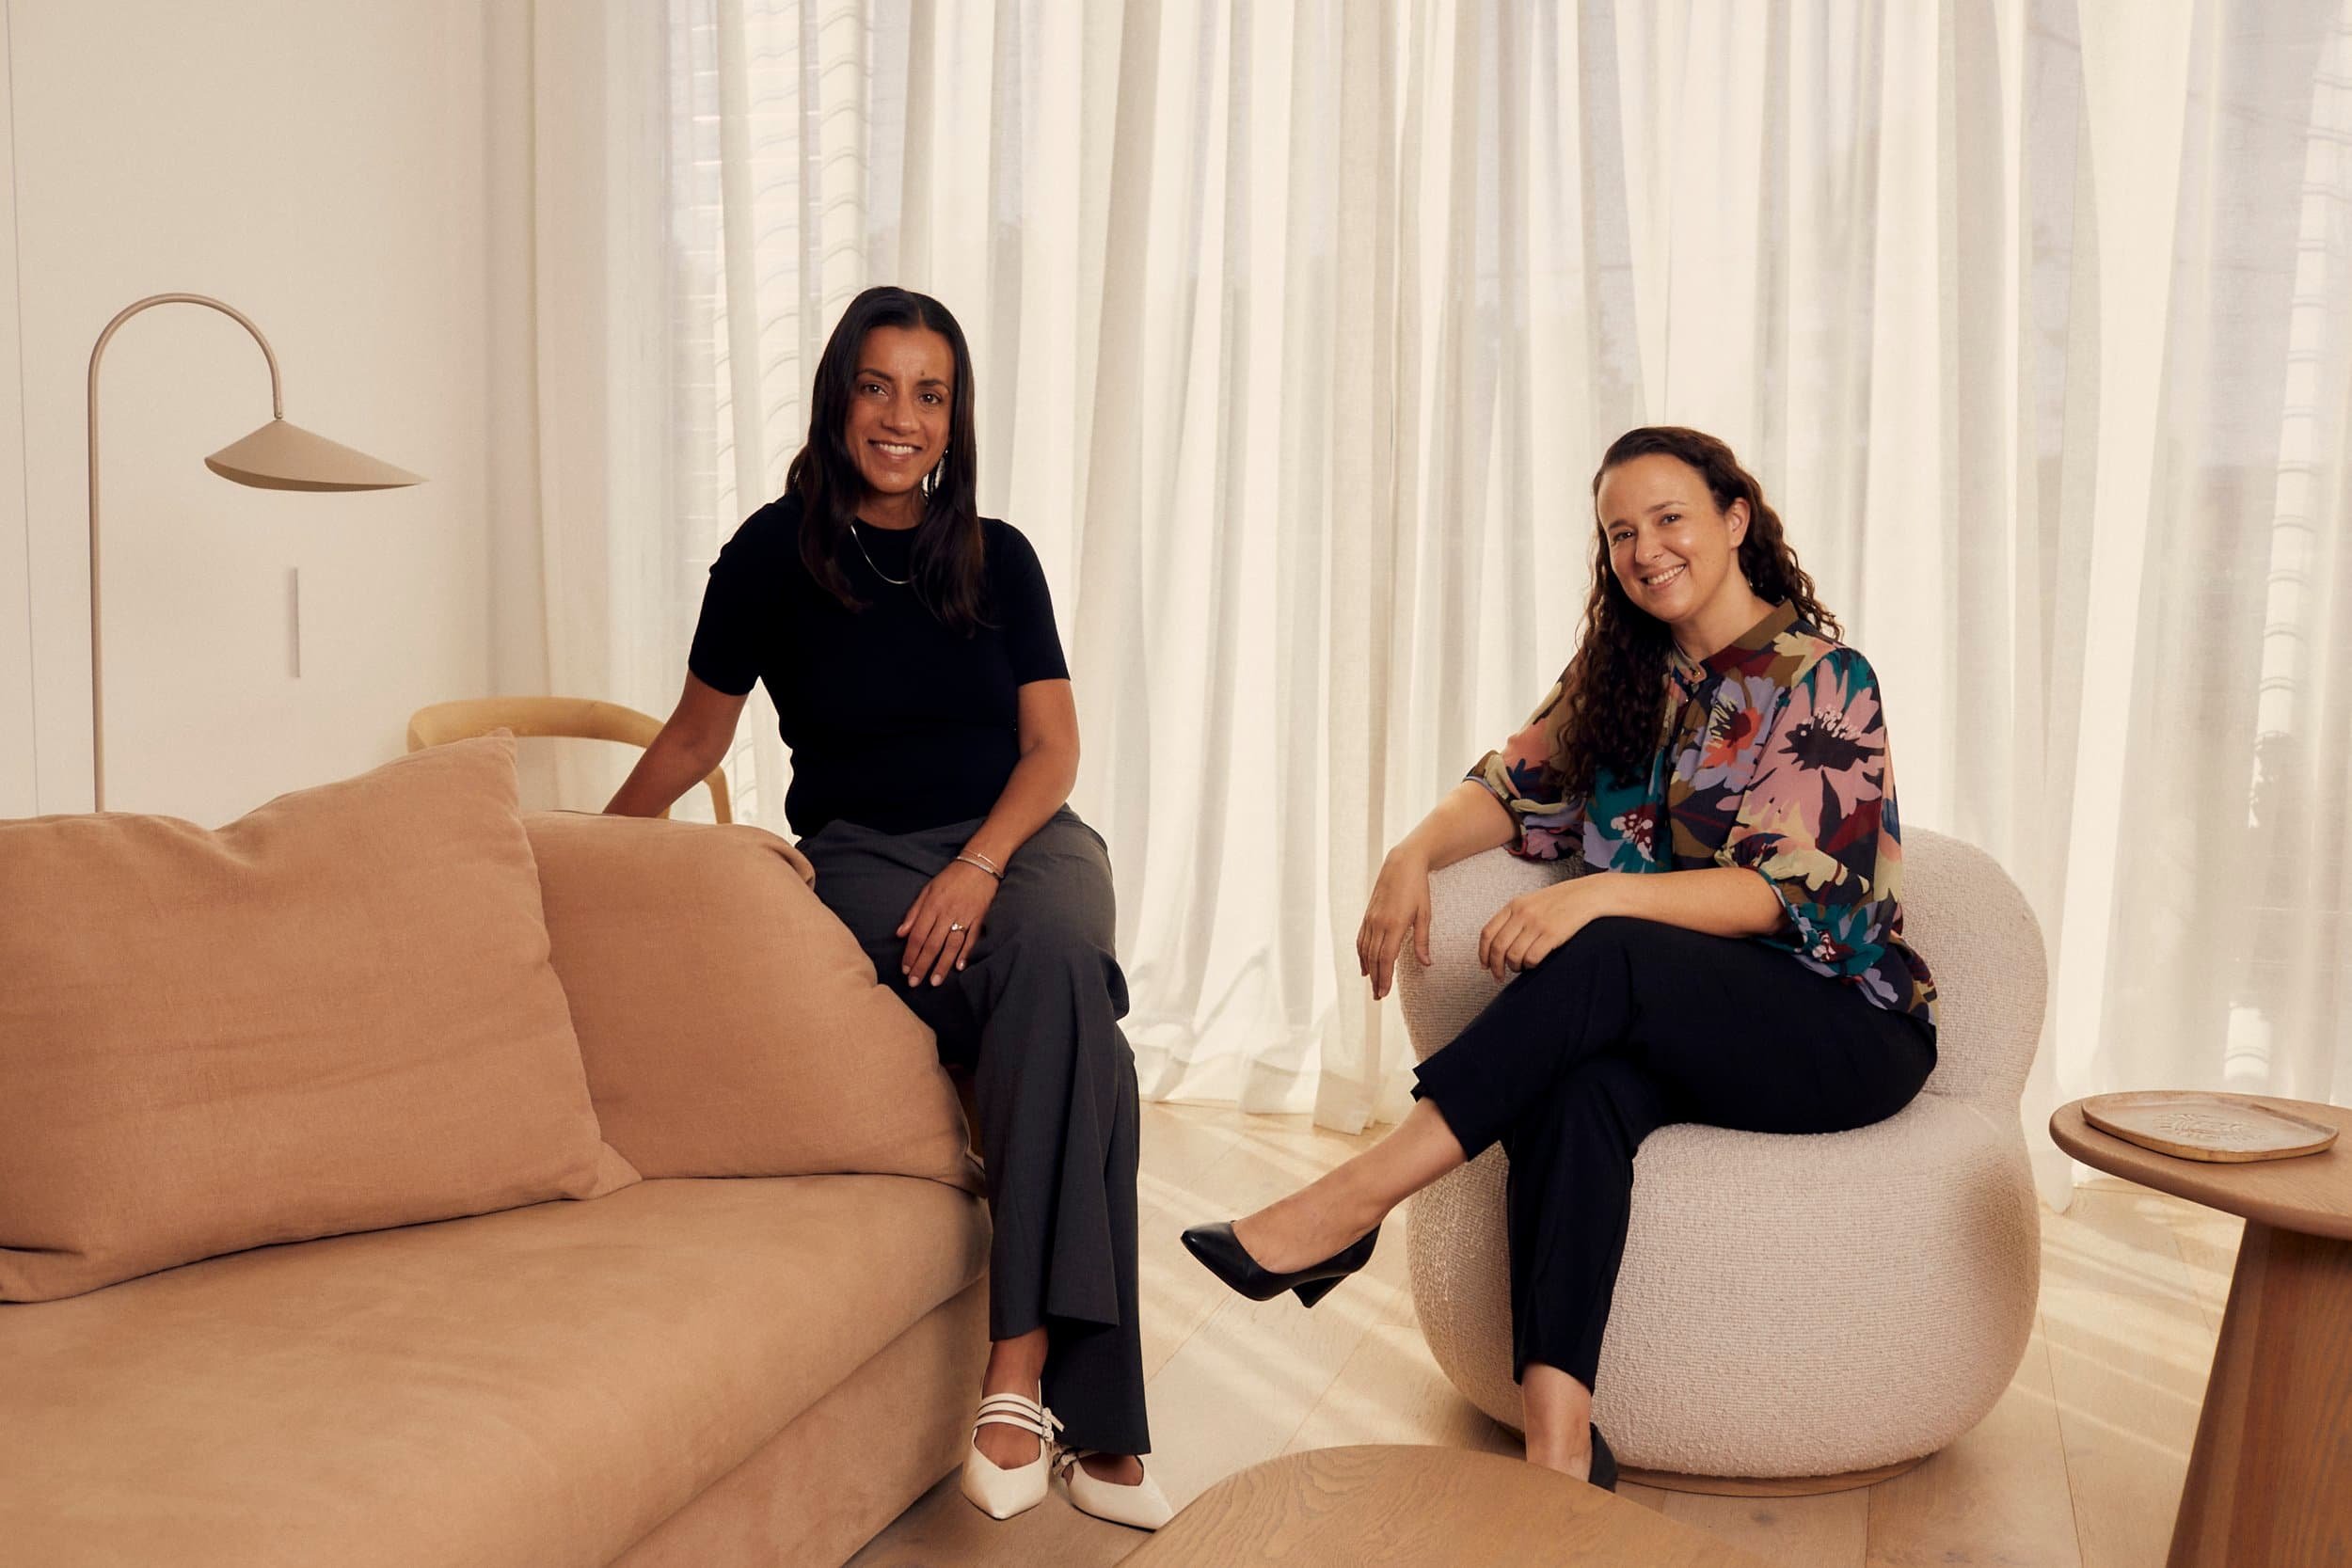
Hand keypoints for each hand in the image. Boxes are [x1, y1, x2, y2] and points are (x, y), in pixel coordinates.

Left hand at [896, 860, 1000, 987]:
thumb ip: (914, 912)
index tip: (905, 969)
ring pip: (951, 945)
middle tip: (915, 983)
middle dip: (922, 965)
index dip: (910, 954)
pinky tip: (959, 967)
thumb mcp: (928, 889)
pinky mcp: (980, 917)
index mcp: (932, 905)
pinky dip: (966, 953)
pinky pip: (972, 938)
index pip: (917, 935)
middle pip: (932, 944)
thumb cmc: (951, 877)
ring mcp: (965, 916)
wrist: (980, 863)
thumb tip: (900, 933)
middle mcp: (947, 912)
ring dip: (942, 964)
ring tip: (935, 981)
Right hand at [1357, 848, 1433, 1000]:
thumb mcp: (1425, 914)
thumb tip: (1426, 963)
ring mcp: (1371, 919)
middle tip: (1378, 996)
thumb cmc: (1417, 888)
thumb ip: (1423, 941)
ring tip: (1372, 984)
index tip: (1383, 993)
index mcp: (1394, 925)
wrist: (1401, 864)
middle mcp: (1379, 923)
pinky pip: (1361, 939)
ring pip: (1365, 950)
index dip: (1384, 978)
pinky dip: (1362, 954)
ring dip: (1368, 969)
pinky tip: (1365, 965)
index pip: (1386, 958)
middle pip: (1374, 958)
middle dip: (1376, 979)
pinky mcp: (1368, 914)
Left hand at [1477, 874, 1614, 981]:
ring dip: (1514, 967)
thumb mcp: (1531, 902)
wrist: (1586, 895)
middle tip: (1499, 976)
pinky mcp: (1552, 934)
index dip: (1483, 953)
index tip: (1485, 965)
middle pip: (1498, 947)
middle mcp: (1522, 913)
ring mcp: (1537, 923)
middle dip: (1496, 967)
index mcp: (1514, 905)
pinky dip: (1530, 966)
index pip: (1488, 933)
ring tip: (1521, 968)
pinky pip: (1532, 958)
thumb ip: (1514, 918)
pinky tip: (1533, 965)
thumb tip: (1497, 945)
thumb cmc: (1559, 902)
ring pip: (1513, 955)